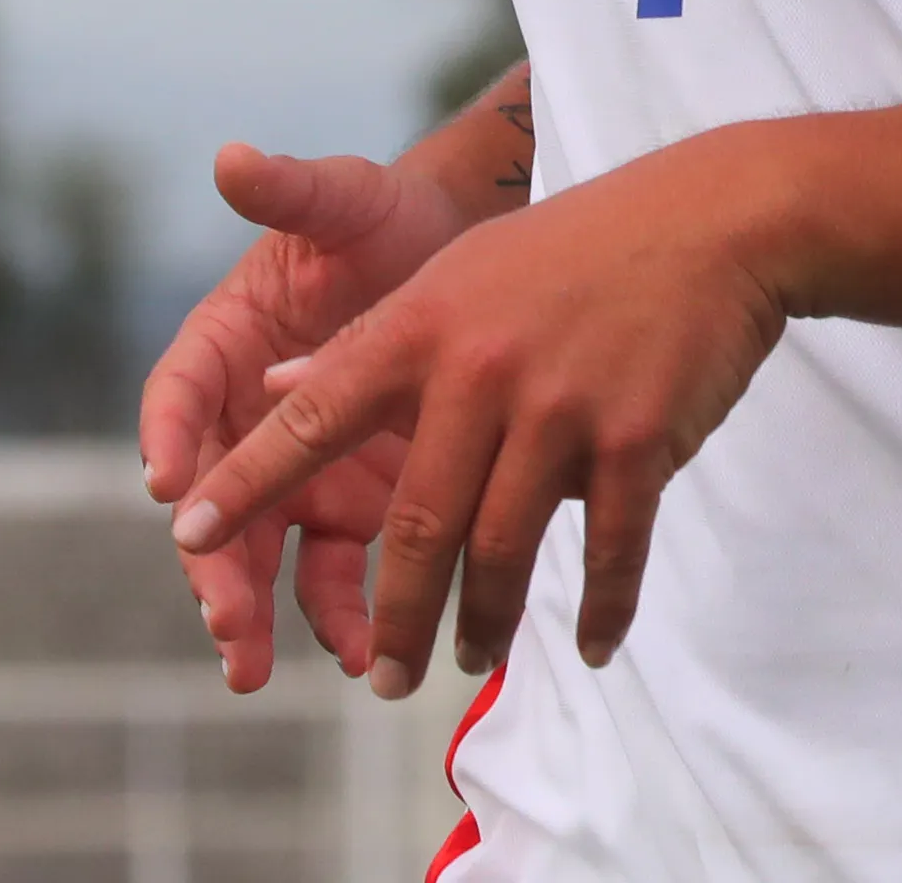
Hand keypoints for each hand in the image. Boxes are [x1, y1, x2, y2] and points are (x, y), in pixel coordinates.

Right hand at [140, 140, 485, 691]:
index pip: (178, 400)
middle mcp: (246, 422)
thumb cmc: (390, 217)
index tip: (167, 483)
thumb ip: (292, 191)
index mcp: (220, 348)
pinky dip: (343, 616)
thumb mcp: (346, 200)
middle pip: (211, 502)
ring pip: (259, 558)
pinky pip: (333, 576)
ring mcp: (297, 472)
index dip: (171, 441)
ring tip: (257, 664)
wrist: (469, 255)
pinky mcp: (350, 508)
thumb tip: (233, 158)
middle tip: (223, 617)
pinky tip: (365, 650)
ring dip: (256, 615)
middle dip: (209, 564)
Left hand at [165, 127, 798, 693]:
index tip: (187, 541)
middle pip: (418, 526)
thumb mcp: (460, 275)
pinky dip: (598, 606)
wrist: (713, 220)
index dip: (245, 482)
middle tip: (384, 682)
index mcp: (423, 328)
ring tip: (470, 663)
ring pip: (502, 549)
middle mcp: (478, 372)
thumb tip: (276, 389)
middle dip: (397, 616)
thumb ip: (372, 341)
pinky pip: (608, 548)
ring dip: (485, 622)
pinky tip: (587, 643)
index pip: (311, 417)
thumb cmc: (576, 248)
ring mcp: (560, 409)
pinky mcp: (634, 439)